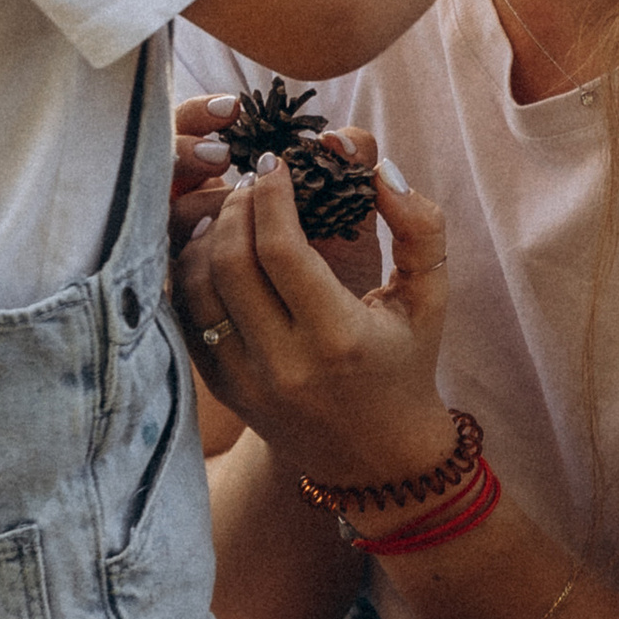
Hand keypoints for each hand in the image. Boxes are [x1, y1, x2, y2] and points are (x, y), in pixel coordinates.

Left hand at [174, 157, 454, 492]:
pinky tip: (214, 248)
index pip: (281, 249)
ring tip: (232, 208)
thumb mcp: (430, 297)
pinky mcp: (223, 390)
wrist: (376, 457)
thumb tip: (381, 170)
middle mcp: (285, 364)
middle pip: (231, 262)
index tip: (276, 161)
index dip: (271, 195)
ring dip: (209, 235)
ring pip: (198, 287)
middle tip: (253, 179)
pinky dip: (192, 274)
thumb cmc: (407, 363)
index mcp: (339, 338)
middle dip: (238, 205)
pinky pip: (188, 317)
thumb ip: (419, 226)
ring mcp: (246, 382)